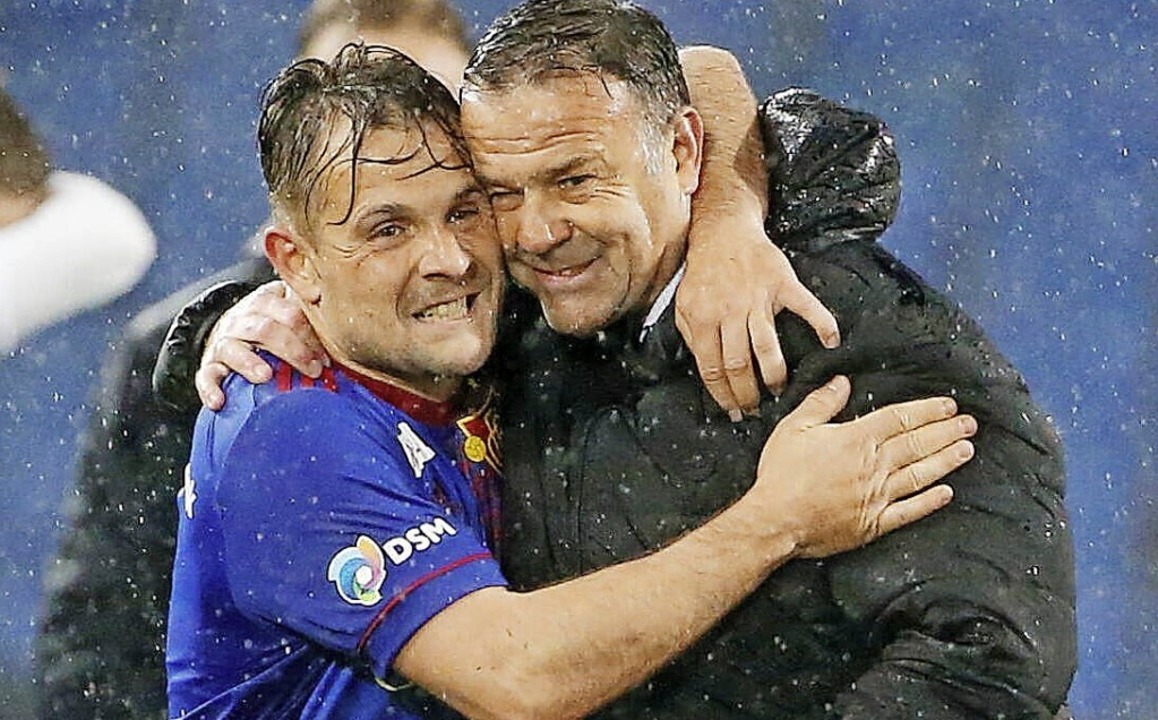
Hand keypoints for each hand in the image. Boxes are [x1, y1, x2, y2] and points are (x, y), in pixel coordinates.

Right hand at [196, 280, 327, 409]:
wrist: (229, 331)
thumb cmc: (270, 325)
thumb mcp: (287, 311)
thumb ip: (308, 312)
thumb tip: (338, 312)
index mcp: (264, 303)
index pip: (288, 312)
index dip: (309, 335)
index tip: (325, 358)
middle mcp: (241, 319)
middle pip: (265, 329)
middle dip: (292, 350)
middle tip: (313, 370)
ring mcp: (224, 343)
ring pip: (233, 349)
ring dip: (249, 362)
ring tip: (265, 376)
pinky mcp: (210, 365)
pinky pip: (205, 376)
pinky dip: (210, 389)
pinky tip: (220, 402)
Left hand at [676, 218, 838, 420]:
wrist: (724, 232)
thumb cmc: (704, 273)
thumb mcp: (684, 305)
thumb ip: (692, 336)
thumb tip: (706, 369)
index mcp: (703, 319)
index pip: (713, 368)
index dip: (723, 394)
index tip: (733, 411)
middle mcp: (730, 311)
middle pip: (739, 363)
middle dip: (748, 393)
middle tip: (756, 408)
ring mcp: (758, 298)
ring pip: (766, 345)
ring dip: (774, 373)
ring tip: (779, 391)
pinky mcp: (782, 283)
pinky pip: (805, 305)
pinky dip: (822, 322)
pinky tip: (831, 341)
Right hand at [750, 376, 973, 557]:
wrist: (776, 520)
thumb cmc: (781, 474)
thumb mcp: (794, 428)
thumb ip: (821, 403)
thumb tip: (842, 382)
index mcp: (856, 439)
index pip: (899, 419)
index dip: (927, 411)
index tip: (948, 406)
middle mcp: (874, 465)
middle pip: (917, 444)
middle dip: (946, 432)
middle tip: (970, 424)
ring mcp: (878, 496)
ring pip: (920, 474)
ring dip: (946, 461)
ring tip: (967, 450)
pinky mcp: (875, 523)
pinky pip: (909, 511)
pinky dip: (930, 502)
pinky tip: (947, 493)